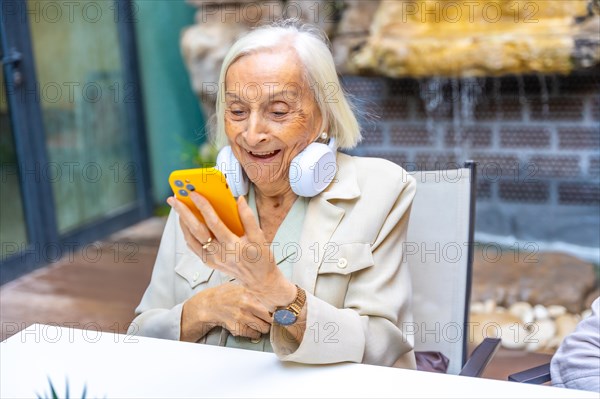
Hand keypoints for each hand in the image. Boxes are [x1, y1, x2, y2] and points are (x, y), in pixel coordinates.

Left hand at [167, 193, 295, 309]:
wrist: (259, 280)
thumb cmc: (261, 258)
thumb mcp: (259, 236)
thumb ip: (248, 217)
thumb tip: (239, 200)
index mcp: (232, 245)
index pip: (213, 222)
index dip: (203, 206)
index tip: (194, 194)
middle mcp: (219, 253)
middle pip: (196, 230)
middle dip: (183, 212)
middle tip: (174, 199)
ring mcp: (212, 259)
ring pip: (190, 239)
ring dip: (182, 222)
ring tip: (178, 209)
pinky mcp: (209, 263)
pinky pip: (193, 247)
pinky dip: (187, 234)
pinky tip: (186, 224)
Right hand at [181, 283, 270, 341]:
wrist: (210, 305)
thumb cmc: (226, 294)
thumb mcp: (241, 286)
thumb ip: (255, 290)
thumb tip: (274, 291)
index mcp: (250, 293)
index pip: (272, 304)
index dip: (279, 309)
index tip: (282, 311)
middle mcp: (247, 306)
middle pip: (271, 318)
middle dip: (272, 319)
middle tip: (272, 318)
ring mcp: (242, 318)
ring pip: (264, 328)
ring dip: (264, 327)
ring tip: (260, 322)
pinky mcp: (237, 328)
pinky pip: (254, 334)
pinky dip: (255, 333)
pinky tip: (252, 327)